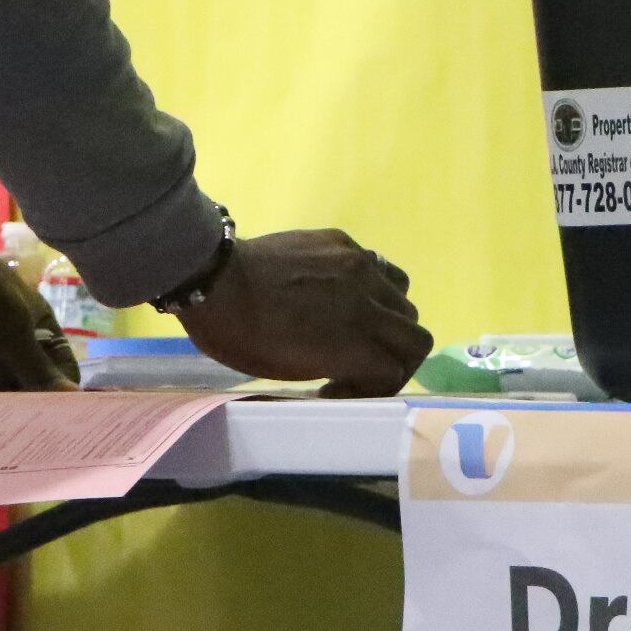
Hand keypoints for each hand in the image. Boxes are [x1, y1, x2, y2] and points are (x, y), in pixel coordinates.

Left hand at [176, 230, 431, 397]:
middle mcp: (368, 302)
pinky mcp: (343, 242)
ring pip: (404, 296)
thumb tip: (352, 369)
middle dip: (395, 356)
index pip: (397, 371)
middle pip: (415, 336)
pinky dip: (371, 285)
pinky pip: (377, 265)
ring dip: (389, 317)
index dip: (375, 387)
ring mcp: (359, 266)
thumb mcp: (290, 370)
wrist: (214, 279)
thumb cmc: (242, 337)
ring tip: (358, 322)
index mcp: (353, 344)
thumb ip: (336, 366)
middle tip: (362, 362)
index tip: (342, 387)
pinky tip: (339, 291)